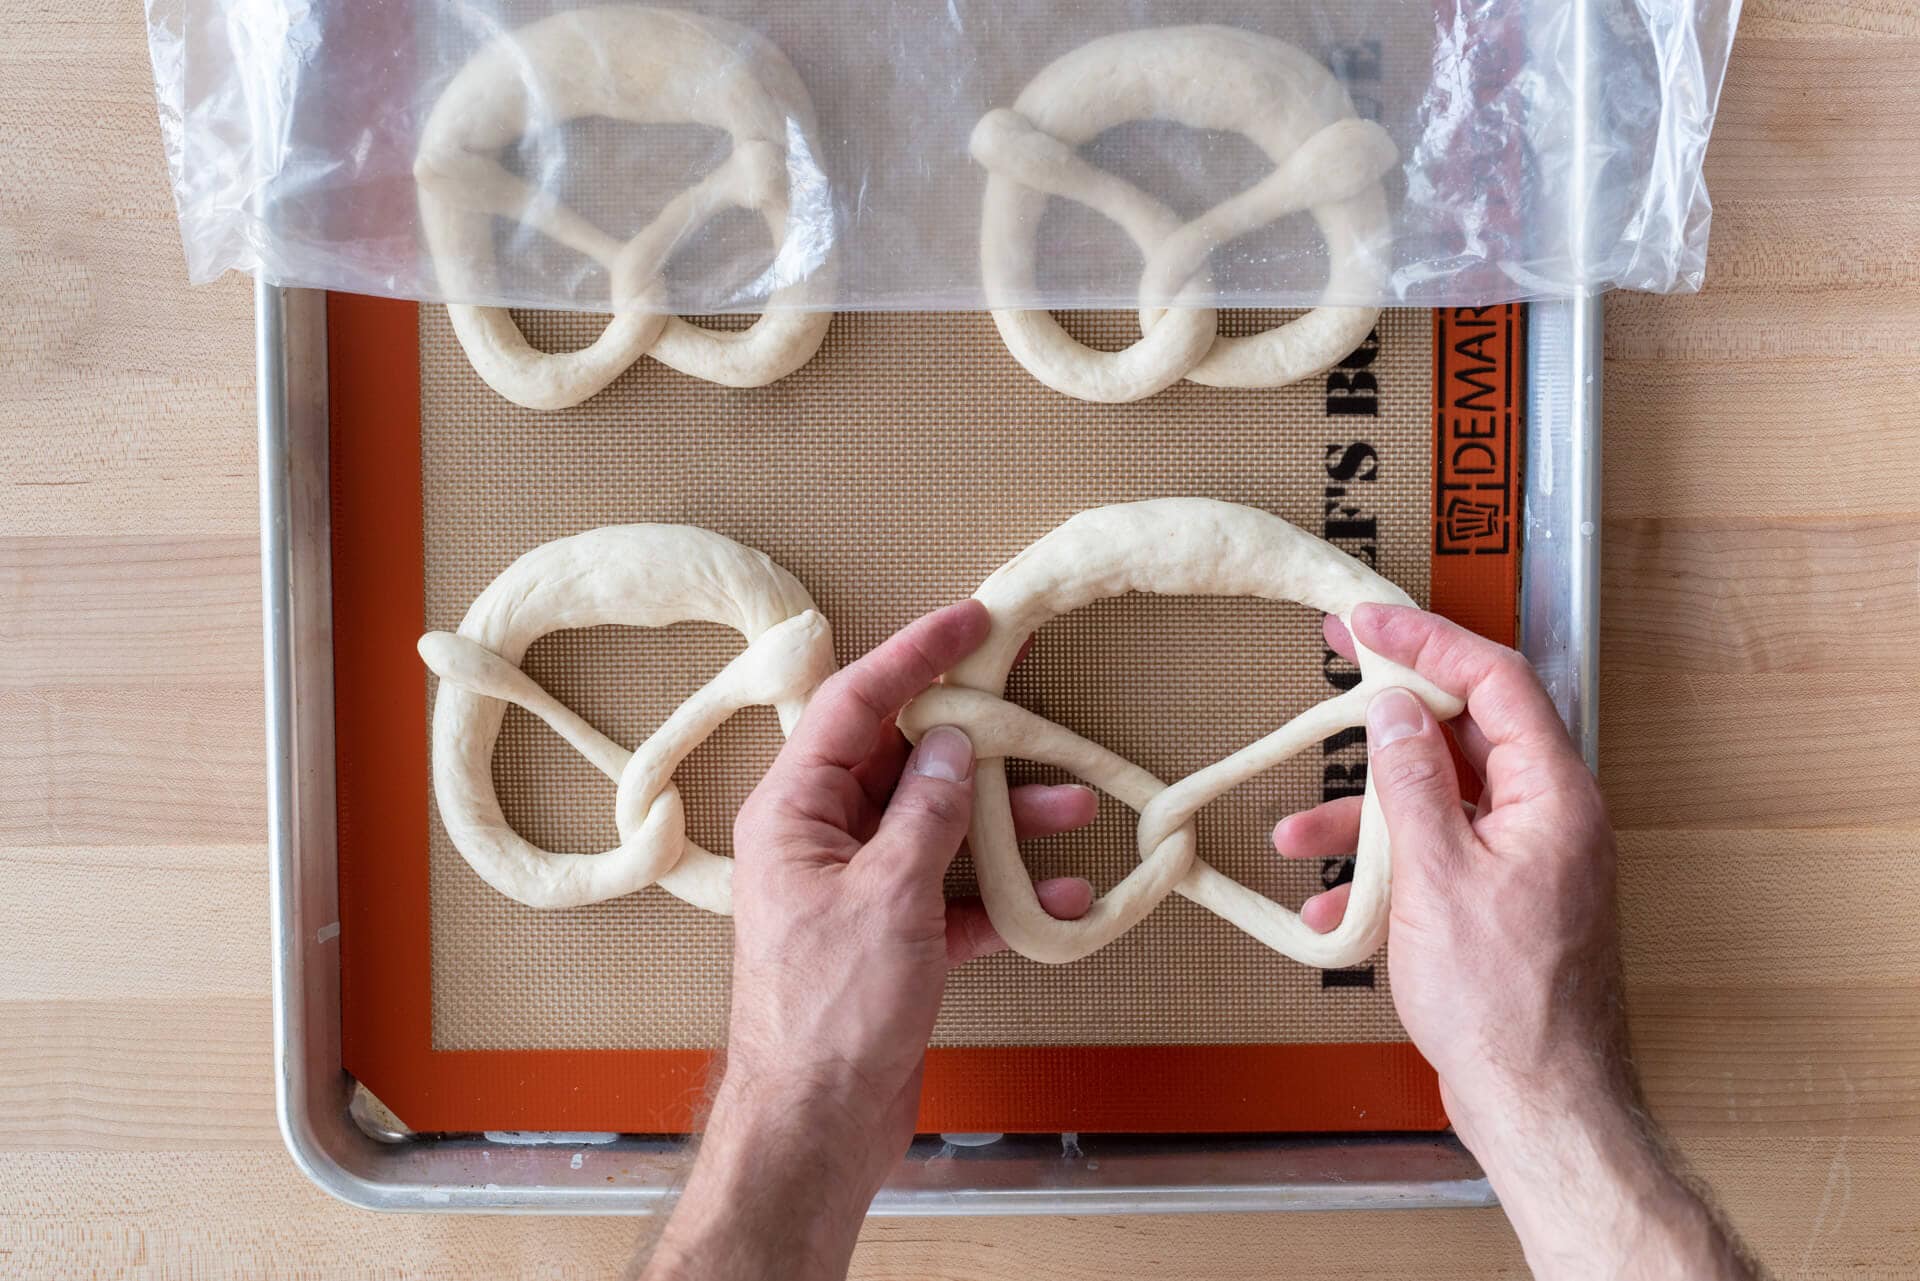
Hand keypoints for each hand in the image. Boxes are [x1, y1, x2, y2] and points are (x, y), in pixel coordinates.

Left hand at [644, 601, 1093, 1280]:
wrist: (816, 1124)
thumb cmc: (831, 1010)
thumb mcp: (889, 894)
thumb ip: (928, 811)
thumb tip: (957, 746)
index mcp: (794, 809)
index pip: (854, 703)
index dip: (913, 655)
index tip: (970, 621)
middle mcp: (819, 836)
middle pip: (902, 759)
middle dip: (975, 742)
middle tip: (1036, 713)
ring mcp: (855, 886)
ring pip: (935, 821)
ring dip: (1002, 814)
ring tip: (1072, 803)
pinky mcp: (888, 935)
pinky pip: (950, 889)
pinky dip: (1000, 889)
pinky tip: (1057, 896)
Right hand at [1278, 603, 1753, 1278]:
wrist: (1540, 1104)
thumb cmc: (1503, 1002)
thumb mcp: (1437, 877)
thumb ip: (1413, 783)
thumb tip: (1395, 709)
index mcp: (1551, 796)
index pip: (1495, 681)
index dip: (1426, 641)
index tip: (1363, 623)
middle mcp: (1550, 817)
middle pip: (1465, 734)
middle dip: (1386, 722)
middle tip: (1333, 676)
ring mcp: (1530, 860)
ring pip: (1442, 801)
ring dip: (1369, 813)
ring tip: (1299, 836)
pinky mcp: (1505, 901)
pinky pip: (1442, 857)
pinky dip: (1388, 869)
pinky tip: (1336, 910)